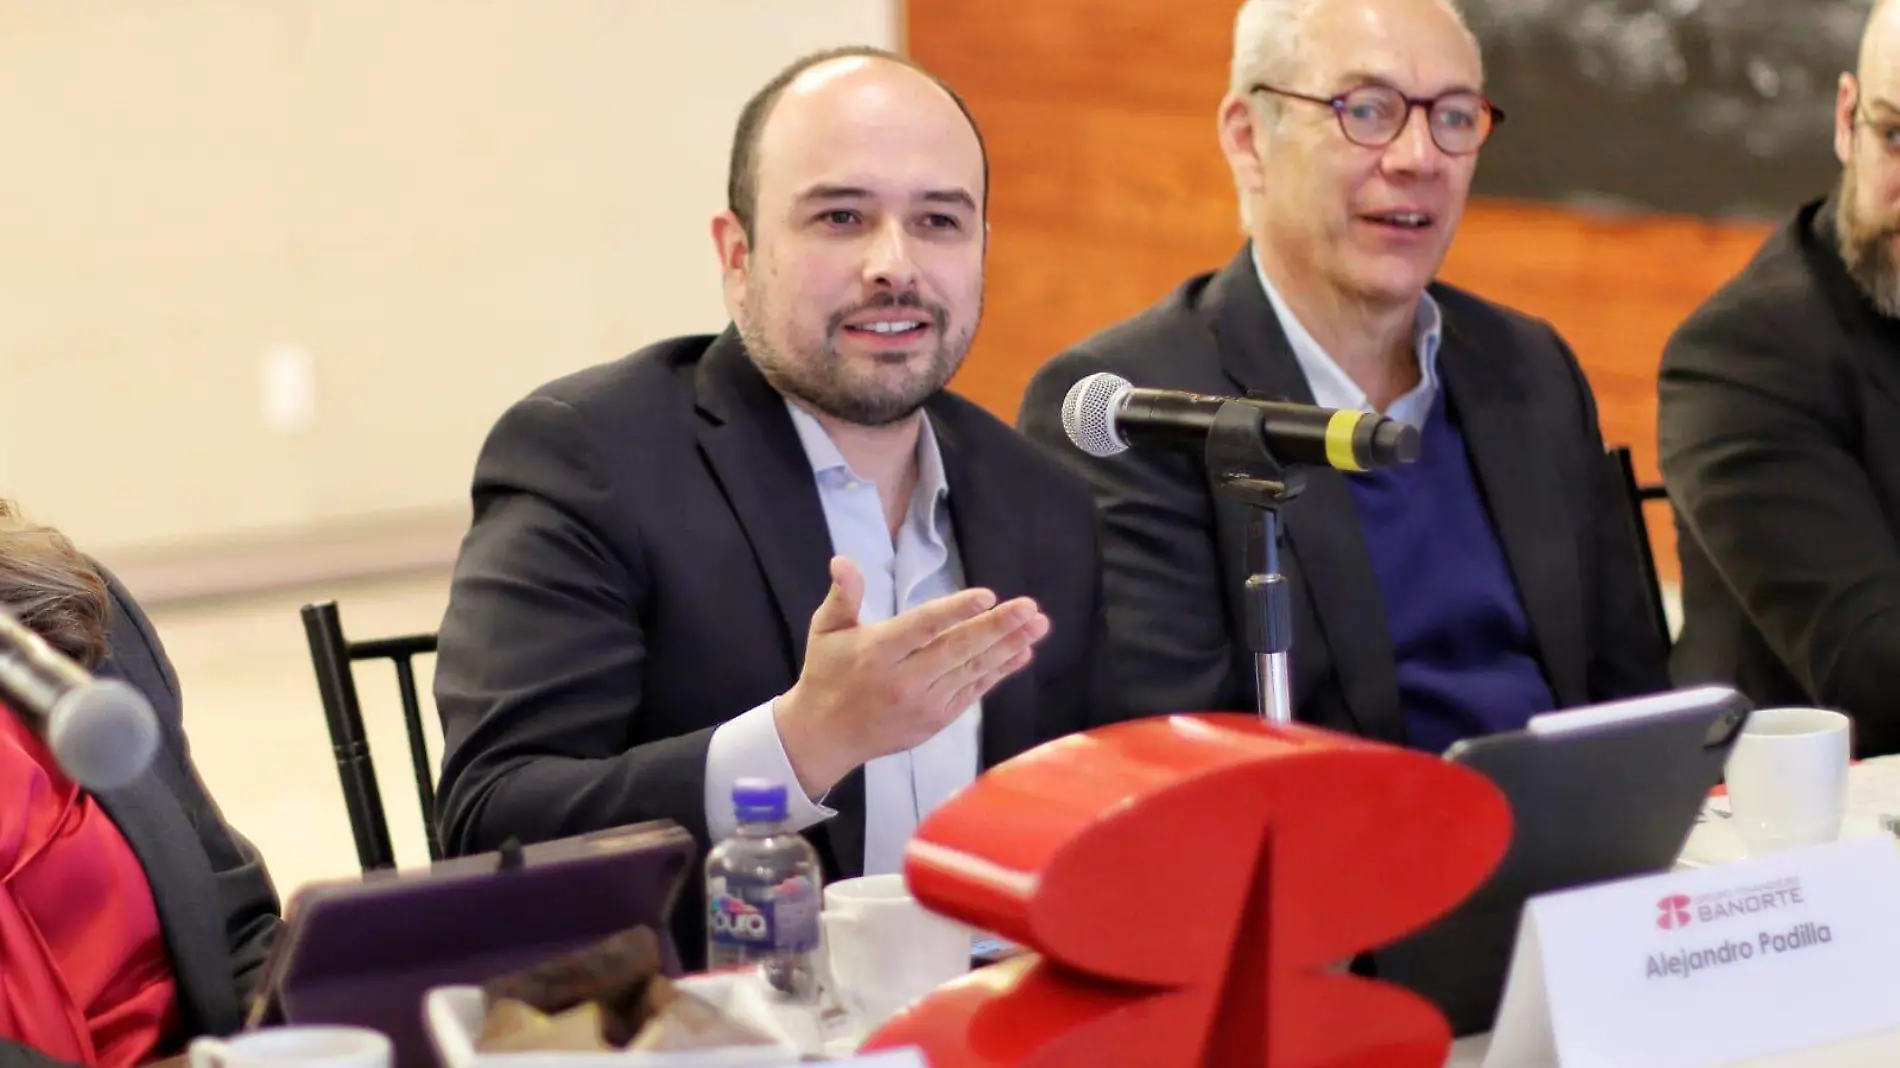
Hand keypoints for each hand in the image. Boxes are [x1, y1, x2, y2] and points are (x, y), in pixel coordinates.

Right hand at [776, 556, 1049, 795]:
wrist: (825, 737)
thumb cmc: (827, 673)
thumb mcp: (826, 630)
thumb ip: (843, 594)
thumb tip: (843, 560)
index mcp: (877, 653)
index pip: (922, 627)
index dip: (956, 611)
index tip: (987, 595)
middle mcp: (903, 680)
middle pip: (957, 650)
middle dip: (997, 627)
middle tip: (1029, 607)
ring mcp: (923, 704)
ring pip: (972, 671)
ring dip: (1008, 647)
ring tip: (1038, 625)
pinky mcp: (936, 720)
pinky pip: (973, 691)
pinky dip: (999, 672)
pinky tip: (1021, 652)